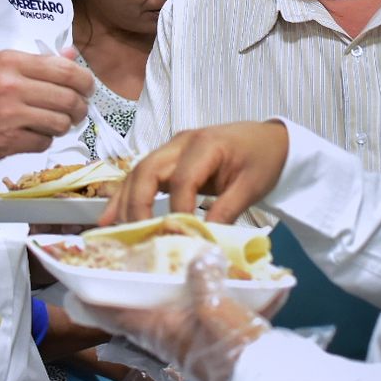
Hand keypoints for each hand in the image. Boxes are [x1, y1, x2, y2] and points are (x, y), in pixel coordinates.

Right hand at [0, 50, 91, 164]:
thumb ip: (35, 61)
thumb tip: (71, 55)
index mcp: (11, 62)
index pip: (65, 70)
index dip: (85, 82)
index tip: (87, 90)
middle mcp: (12, 86)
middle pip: (68, 98)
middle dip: (79, 108)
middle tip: (76, 111)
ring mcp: (9, 114)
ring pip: (60, 122)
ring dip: (63, 126)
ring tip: (54, 124)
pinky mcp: (6, 140)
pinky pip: (43, 142)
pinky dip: (43, 141)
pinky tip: (33, 135)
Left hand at [65, 250, 282, 380]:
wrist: (260, 380)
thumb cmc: (231, 346)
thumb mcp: (217, 305)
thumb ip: (204, 277)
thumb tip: (200, 256)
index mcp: (158, 327)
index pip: (116, 314)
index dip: (94, 303)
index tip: (75, 290)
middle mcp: (164, 335)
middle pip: (133, 312)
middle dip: (123, 293)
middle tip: (116, 269)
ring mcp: (182, 340)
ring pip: (157, 314)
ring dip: (153, 295)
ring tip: (154, 270)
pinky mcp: (202, 341)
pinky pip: (183, 316)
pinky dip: (182, 299)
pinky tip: (196, 283)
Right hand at [102, 121, 289, 225]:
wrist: (270, 140)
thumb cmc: (262, 160)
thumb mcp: (251, 187)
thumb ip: (227, 211)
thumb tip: (204, 240)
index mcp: (206, 145)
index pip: (183, 179)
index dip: (178, 210)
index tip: (179, 238)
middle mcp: (182, 143)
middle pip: (148, 170)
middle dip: (138, 205)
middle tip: (136, 236)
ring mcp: (172, 149)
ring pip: (138, 172)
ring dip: (125, 201)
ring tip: (113, 230)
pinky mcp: (168, 159)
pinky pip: (142, 175)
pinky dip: (125, 196)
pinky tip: (110, 216)